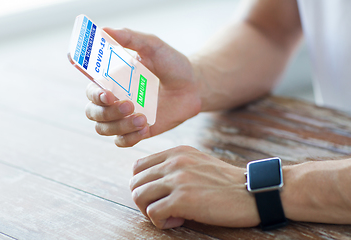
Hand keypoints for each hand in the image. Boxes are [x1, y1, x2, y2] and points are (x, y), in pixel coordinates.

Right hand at [85, 28, 201, 146]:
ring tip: (142, 118)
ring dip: (119, 126)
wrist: (193, 86)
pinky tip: (145, 128)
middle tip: (128, 104)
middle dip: (106, 112)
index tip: (106, 93)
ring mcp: (124, 116)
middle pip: (92, 112)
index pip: (91, 88)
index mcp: (113, 79)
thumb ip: (130, 38)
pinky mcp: (137, 130)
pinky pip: (122, 141)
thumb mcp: (153, 46)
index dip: (93, 93)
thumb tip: (104, 30)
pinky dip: (129, 138)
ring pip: (104, 129)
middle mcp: (114, 99)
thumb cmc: (172, 64)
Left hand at [129, 146, 259, 228]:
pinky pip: (153, 213)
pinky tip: (179, 221)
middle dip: (143, 200)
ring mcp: (178, 179)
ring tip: (170, 215)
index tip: (158, 195)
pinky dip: (161, 222)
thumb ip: (175, 166)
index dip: (143, 184)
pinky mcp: (183, 199)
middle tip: (162, 208)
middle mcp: (174, 162)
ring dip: (149, 211)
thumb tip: (153, 182)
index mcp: (177, 152)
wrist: (253, 191)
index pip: (138, 166)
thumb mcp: (198, 162)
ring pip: (139, 196)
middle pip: (135, 182)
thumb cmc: (226, 182)